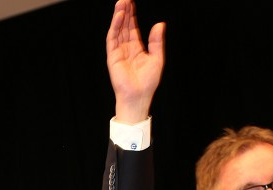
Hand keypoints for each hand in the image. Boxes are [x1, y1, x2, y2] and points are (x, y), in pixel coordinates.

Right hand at [106, 0, 164, 123]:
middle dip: (125, 11)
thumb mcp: (157, 58)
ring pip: (117, 30)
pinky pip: (112, 39)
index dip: (132, 15)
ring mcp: (118, 52)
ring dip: (119, 16)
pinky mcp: (112, 57)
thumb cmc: (148, 83)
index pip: (133, 28)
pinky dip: (115, 27)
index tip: (132, 2)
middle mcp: (126, 49)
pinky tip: (120, 16)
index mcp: (136, 49)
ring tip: (122, 2)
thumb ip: (157, 41)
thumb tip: (159, 24)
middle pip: (124, 26)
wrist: (139, 96)